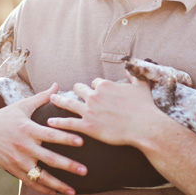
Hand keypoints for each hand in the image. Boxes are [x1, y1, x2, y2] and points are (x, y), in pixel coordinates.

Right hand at [0, 84, 87, 194]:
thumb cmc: (4, 117)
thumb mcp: (22, 105)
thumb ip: (41, 98)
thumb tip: (57, 85)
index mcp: (27, 129)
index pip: (50, 134)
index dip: (66, 138)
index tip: (81, 141)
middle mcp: (23, 146)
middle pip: (49, 158)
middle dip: (68, 166)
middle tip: (84, 171)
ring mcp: (18, 160)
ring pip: (40, 176)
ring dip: (57, 185)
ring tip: (73, 192)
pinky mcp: (13, 170)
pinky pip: (30, 182)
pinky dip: (43, 188)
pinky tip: (56, 192)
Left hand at [47, 75, 163, 146]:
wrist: (145, 127)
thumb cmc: (144, 107)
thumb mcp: (141, 86)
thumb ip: (134, 75)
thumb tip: (130, 67)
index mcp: (105, 85)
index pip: (94, 82)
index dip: (96, 87)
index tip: (97, 92)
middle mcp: (94, 96)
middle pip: (79, 89)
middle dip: (77, 90)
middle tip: (73, 92)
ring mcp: (89, 111)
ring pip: (69, 103)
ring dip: (59, 101)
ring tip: (52, 99)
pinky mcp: (88, 126)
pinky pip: (69, 122)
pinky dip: (58, 122)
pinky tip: (50, 121)